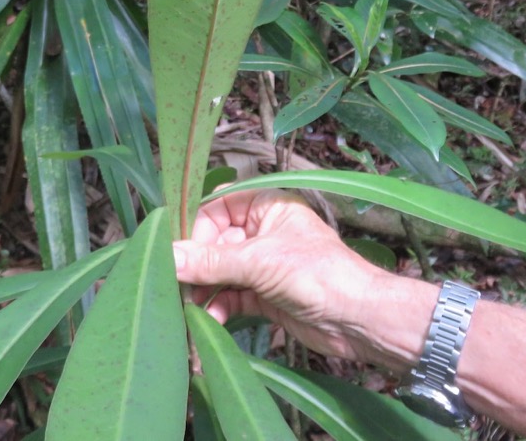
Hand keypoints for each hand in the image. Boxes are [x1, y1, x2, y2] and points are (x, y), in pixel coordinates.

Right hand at [173, 188, 383, 360]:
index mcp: (267, 206)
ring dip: (204, 290)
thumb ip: (211, 261)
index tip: (175, 249)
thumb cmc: (317, 274)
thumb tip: (167, 257)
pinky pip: (231, 296)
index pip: (218, 206)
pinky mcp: (265, 295)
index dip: (196, 225)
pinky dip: (219, 307)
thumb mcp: (259, 262)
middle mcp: (263, 232)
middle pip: (214, 242)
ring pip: (220, 272)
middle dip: (196, 264)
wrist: (358, 320)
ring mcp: (263, 265)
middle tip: (175, 284)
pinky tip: (210, 319)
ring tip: (190, 306)